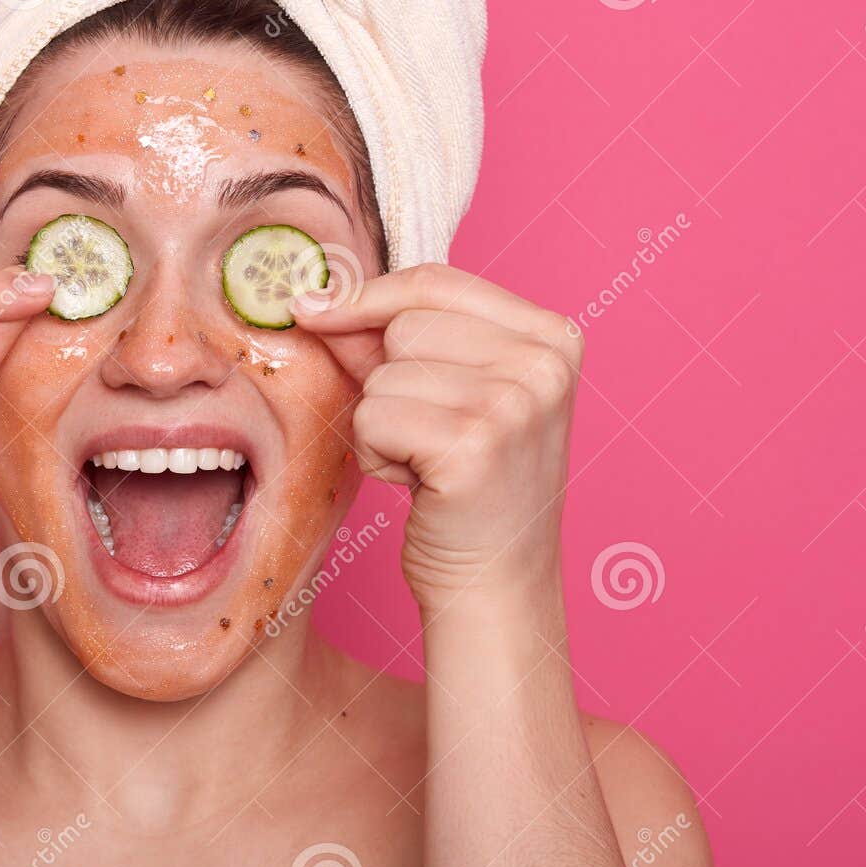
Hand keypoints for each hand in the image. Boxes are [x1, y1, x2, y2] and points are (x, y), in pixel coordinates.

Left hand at [291, 263, 581, 607]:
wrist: (494, 585)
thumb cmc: (465, 491)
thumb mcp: (441, 396)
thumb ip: (386, 341)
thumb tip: (317, 298)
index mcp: (551, 336)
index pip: (436, 281)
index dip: (366, 296)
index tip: (314, 307)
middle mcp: (544, 363)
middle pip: (404, 324)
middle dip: (386, 380)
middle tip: (424, 435)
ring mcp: (515, 402)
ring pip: (383, 374)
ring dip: (381, 424)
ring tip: (425, 463)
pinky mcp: (474, 445)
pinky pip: (373, 416)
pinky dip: (376, 454)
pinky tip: (417, 484)